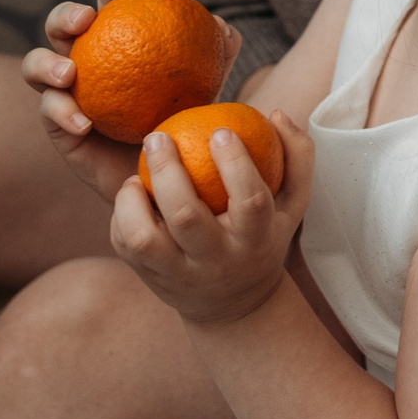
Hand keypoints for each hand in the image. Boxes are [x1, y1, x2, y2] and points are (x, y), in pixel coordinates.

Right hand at [23, 0, 243, 202]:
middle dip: (65, 15)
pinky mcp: (57, 125)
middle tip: (86, 20)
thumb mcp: (208, 85)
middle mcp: (85, 59)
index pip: (109, 4)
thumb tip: (221, 24)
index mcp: (115, 39)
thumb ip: (218, 53)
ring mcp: (65, 90)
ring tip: (68, 72)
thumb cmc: (186, 120)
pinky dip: (63, 113)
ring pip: (35, 65)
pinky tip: (84, 123)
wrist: (165, 175)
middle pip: (59, 25)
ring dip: (45, 63)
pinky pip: (50, 112)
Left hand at [112, 112, 312, 326]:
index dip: (235, 163)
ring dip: (132, 200)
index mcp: (255, 240)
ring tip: (134, 175)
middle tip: (158, 136)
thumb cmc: (264, 236)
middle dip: (167, 171)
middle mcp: (216, 260)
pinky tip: (131, 192)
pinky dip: (122, 216)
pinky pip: (126, 245)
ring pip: (144, 239)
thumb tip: (277, 113)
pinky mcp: (151, 278)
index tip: (220, 129)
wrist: (236, 305)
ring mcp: (180, 273)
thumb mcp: (292, 203)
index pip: (249, 201)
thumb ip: (296, 156)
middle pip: (186, 217)